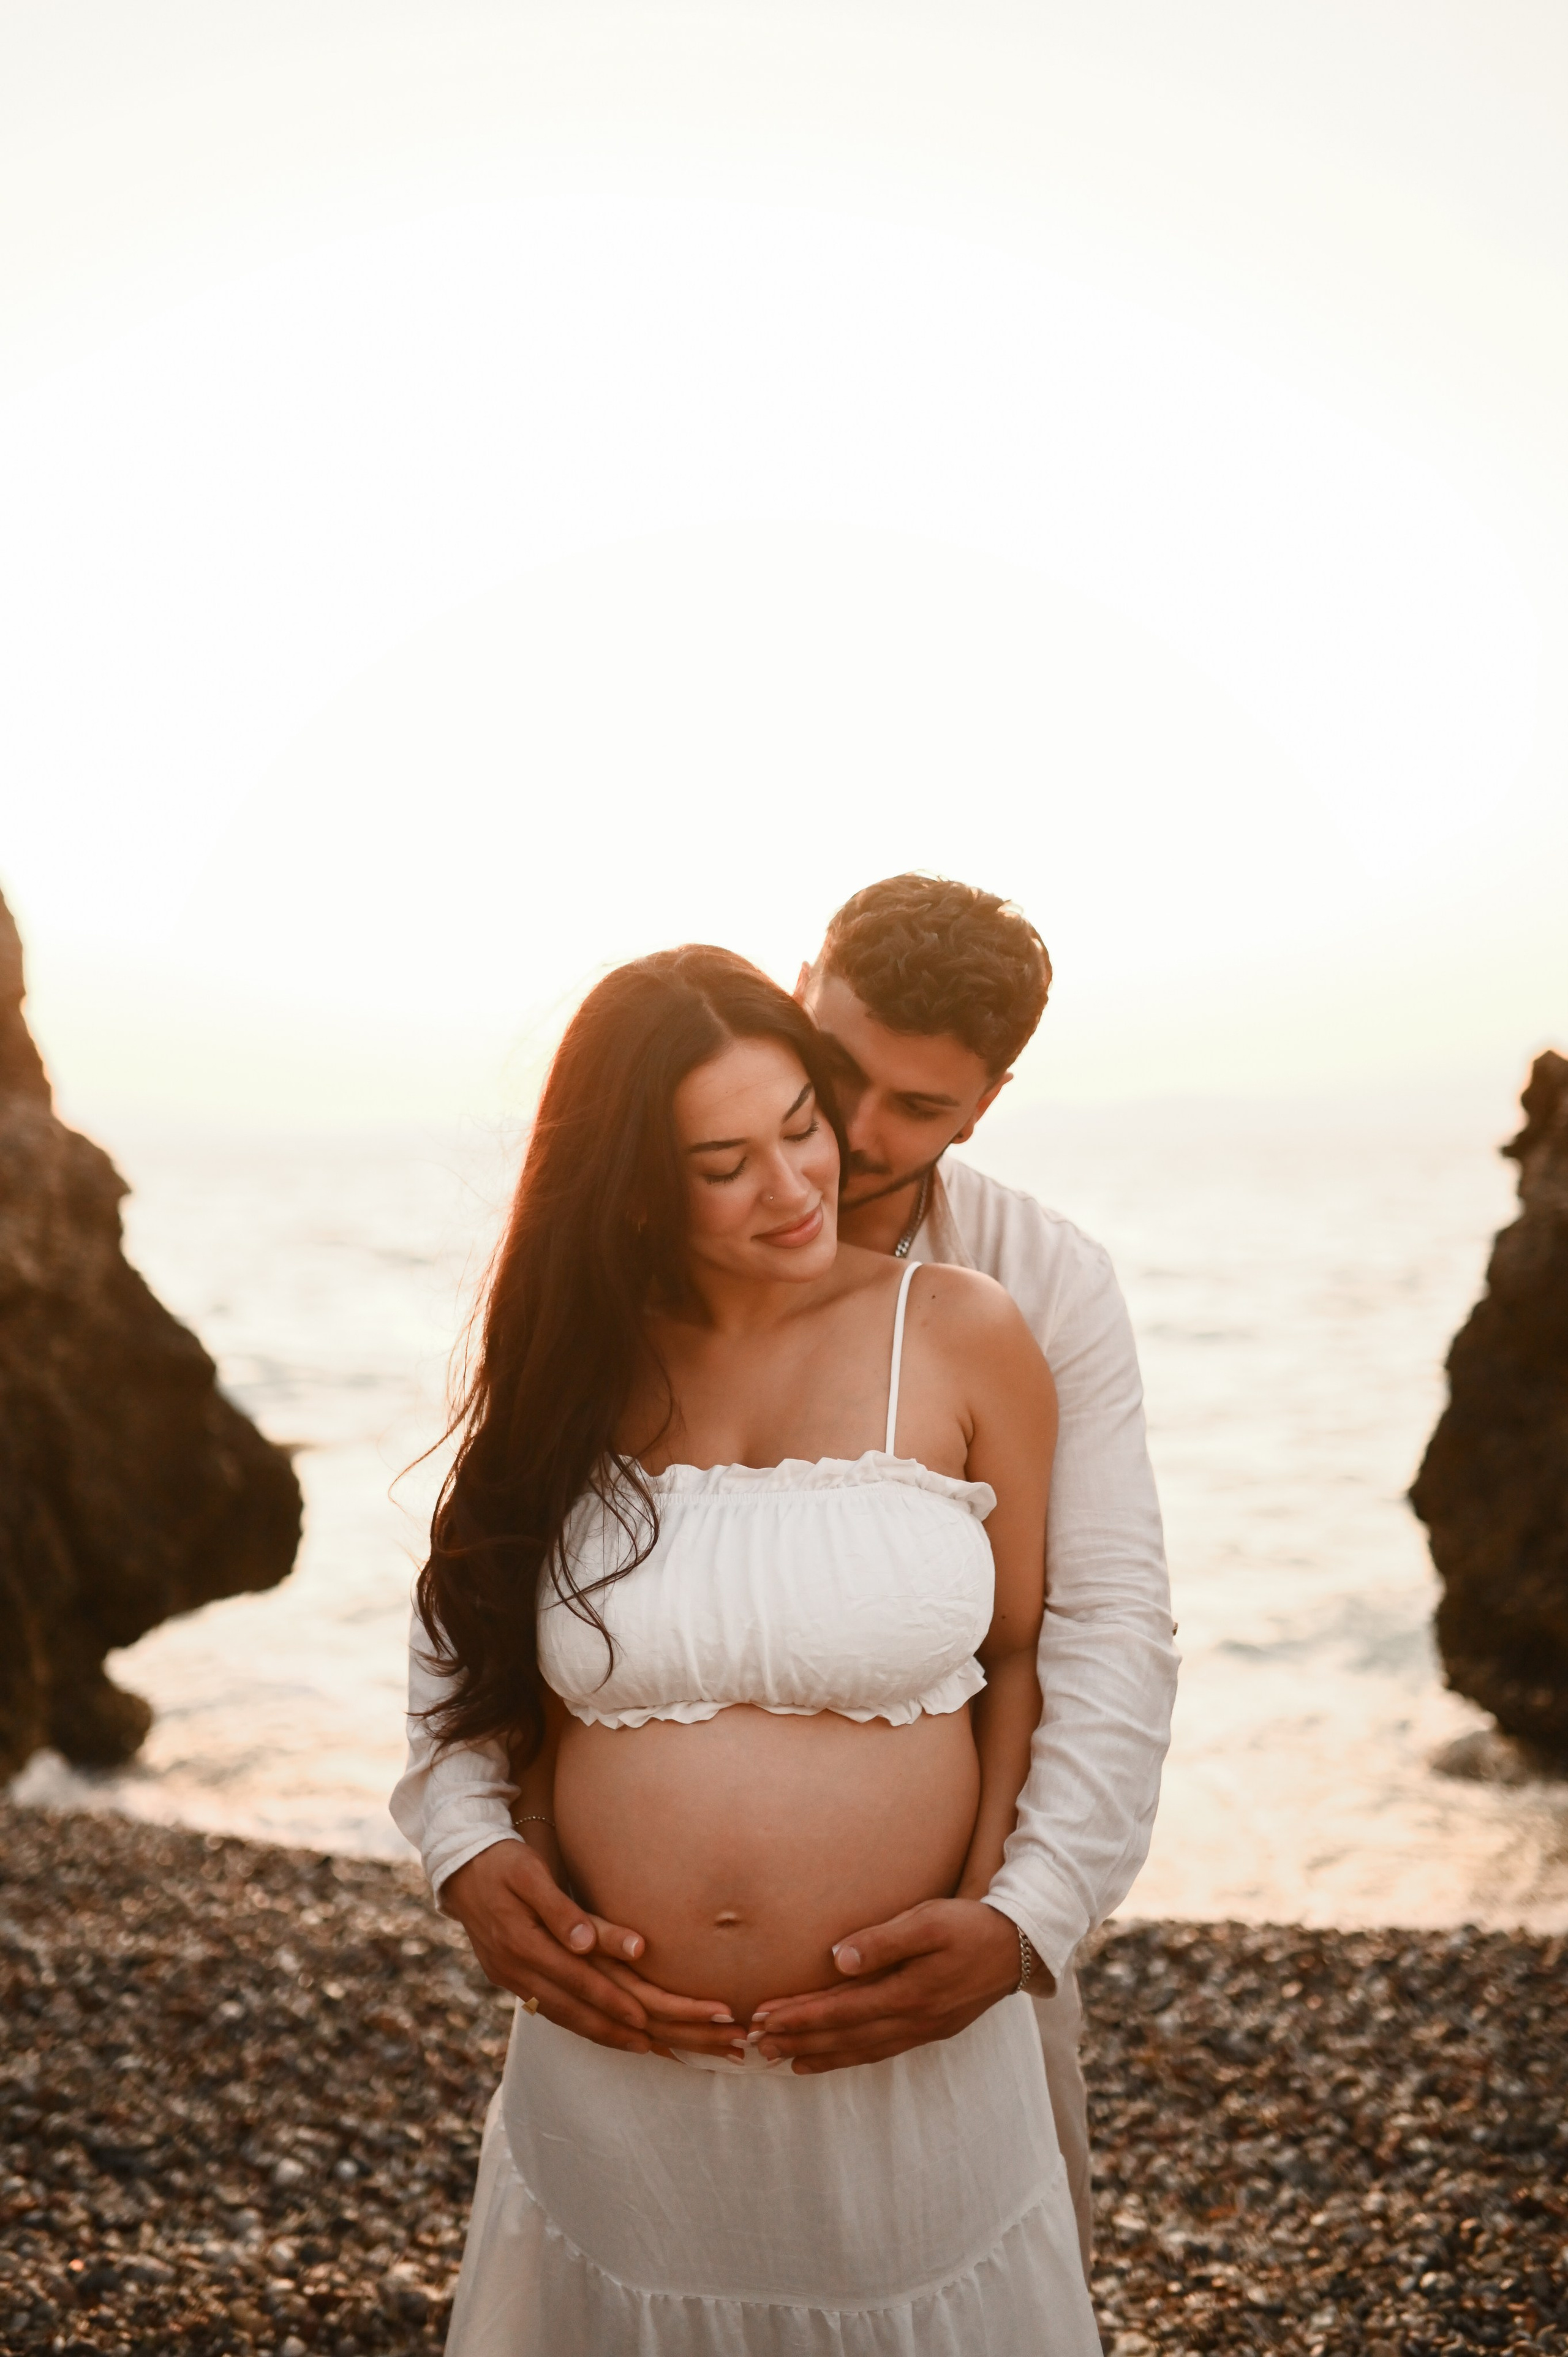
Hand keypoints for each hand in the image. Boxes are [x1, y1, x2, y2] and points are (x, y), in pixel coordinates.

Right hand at [441, 1839, 733, 2055]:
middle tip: (670, 2047)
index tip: (649, 2021)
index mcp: (524, 1944)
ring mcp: (513, 1980)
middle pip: (579, 2011)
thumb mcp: (528, 1875)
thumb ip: (559, 1910)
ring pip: (567, 2018)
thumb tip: (587, 1944)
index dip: (614, 2002)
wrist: (458, 1866)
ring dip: (608, 2036)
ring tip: (650, 2050)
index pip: (579, 1981)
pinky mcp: (512, 1981)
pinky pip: (553, 2012)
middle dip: (625, 2031)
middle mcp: (518, 1971)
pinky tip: (607, 2033)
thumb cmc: (502, 1862)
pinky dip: (584, 2026)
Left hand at [746, 1899, 1048, 2074]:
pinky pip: (880, 2050)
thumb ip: (883, 1941)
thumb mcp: (928, 1921)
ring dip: (821, 2054)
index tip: (764, 2019)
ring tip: (784, 2060)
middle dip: (799, 2040)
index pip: (840, 2010)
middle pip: (844, 2036)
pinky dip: (851, 2056)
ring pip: (861, 2049)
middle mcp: (912, 2020)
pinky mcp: (930, 2029)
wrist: (1019, 1945)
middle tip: (757, 2045)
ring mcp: (922, 2029)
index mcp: (908, 1994)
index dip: (800, 2016)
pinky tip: (832, 2057)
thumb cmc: (970, 1925)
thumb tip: (837, 1959)